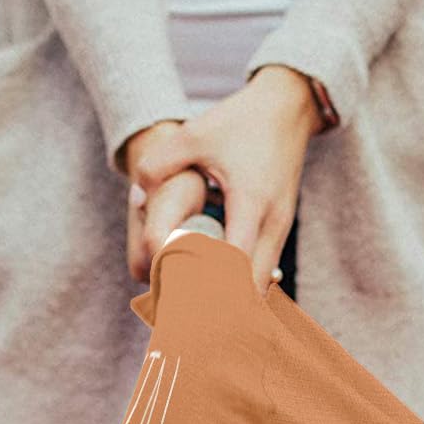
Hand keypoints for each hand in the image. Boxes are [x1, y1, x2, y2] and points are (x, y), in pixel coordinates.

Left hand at [129, 66, 320, 292]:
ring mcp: (281, 229)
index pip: (235, 265)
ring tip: (199, 310)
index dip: (210, 289)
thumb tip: (136, 198)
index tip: (183, 303)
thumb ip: (159, 163)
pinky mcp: (281, 230)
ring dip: (234, 299)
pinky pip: (263, 271)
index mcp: (251, 203)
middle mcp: (272, 223)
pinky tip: (217, 291)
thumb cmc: (240, 121)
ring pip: (261, 285)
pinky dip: (243, 285)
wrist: (288, 107)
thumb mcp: (195, 134)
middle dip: (223, 308)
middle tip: (188, 317)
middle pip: (253, 288)